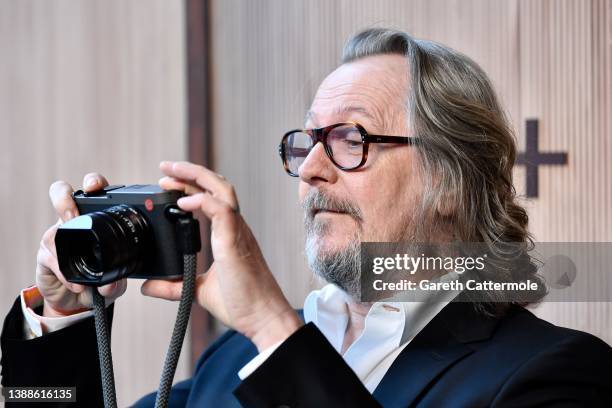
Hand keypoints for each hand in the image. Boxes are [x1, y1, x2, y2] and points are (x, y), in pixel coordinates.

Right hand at [36, 173, 127, 317]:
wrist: (78, 302)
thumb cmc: (99, 281)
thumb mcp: (116, 281)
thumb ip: (117, 281)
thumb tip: (112, 283)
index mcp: (95, 218)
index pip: (93, 191)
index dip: (93, 183)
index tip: (94, 186)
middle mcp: (73, 221)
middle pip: (61, 195)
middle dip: (64, 198)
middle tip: (71, 214)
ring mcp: (56, 236)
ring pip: (54, 232)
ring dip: (65, 250)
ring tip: (78, 267)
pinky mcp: (45, 255)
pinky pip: (50, 258)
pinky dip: (64, 272)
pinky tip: (75, 283)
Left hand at [142, 161, 301, 350]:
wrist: (263, 319)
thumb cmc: (242, 303)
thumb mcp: (198, 290)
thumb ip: (174, 286)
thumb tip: (149, 286)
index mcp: (229, 234)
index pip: (211, 198)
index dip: (190, 186)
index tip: (166, 183)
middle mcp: (235, 228)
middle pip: (217, 185)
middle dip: (190, 172)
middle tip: (164, 168)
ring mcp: (237, 233)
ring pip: (222, 190)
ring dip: (196, 177)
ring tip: (171, 173)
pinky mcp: (235, 243)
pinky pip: (222, 212)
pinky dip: (202, 202)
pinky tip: (182, 202)